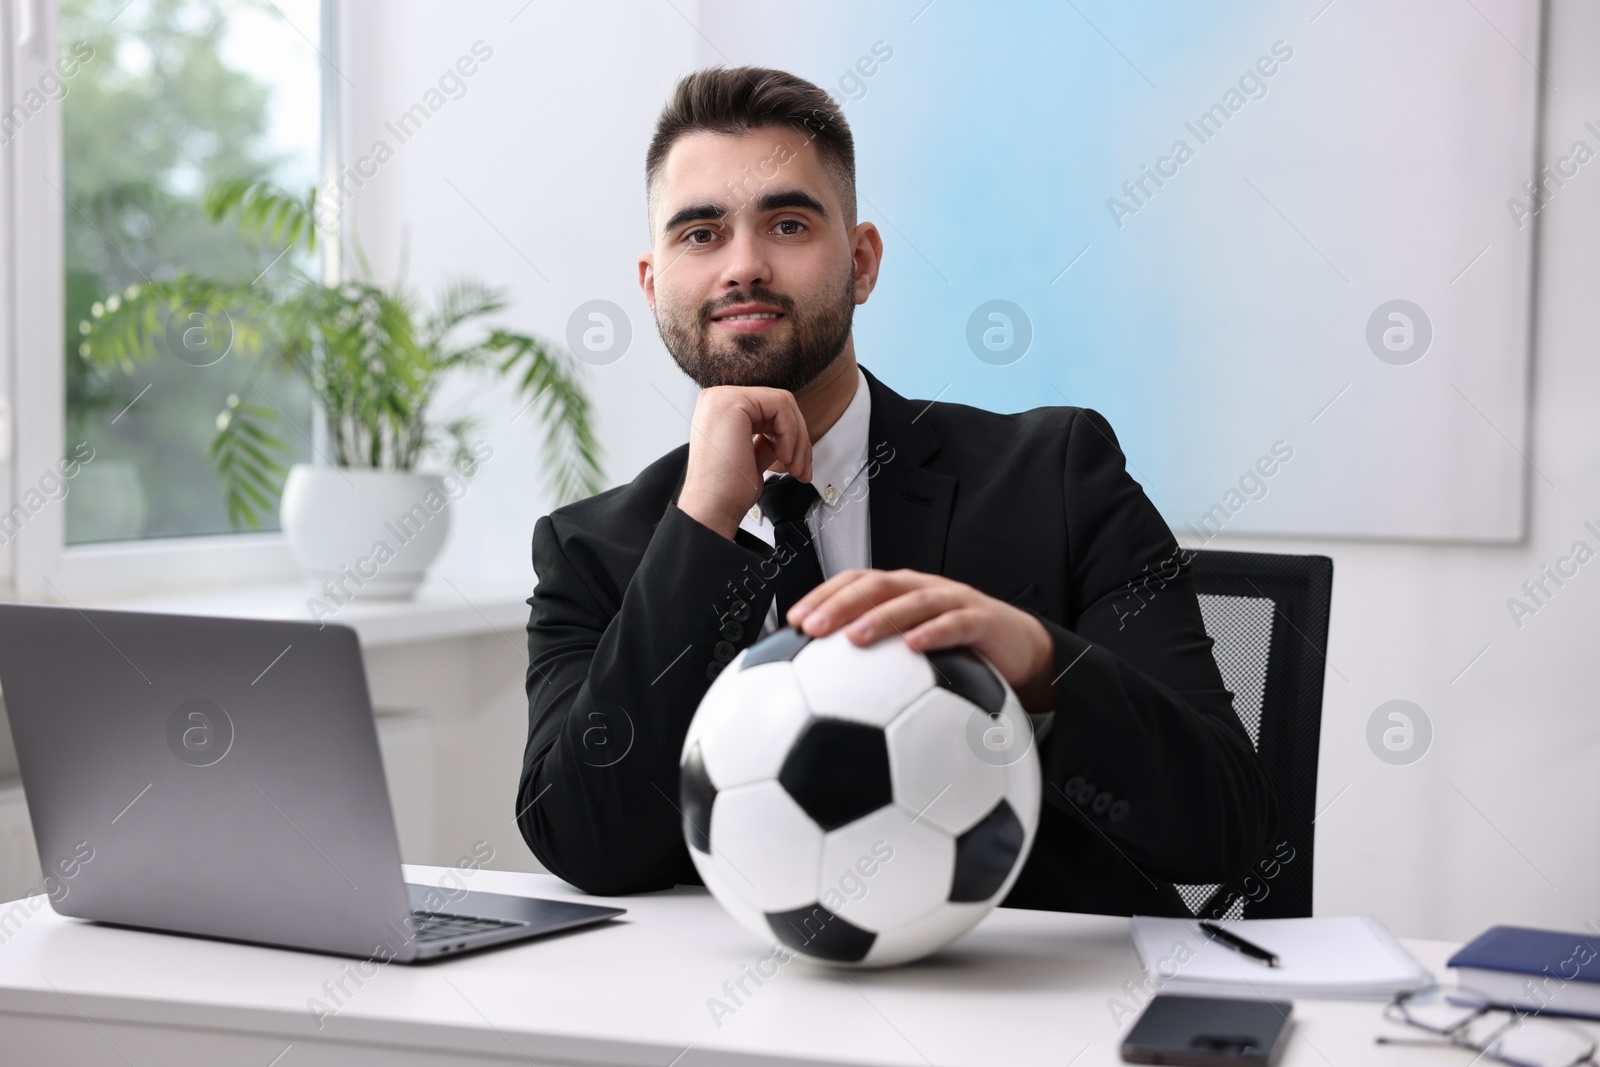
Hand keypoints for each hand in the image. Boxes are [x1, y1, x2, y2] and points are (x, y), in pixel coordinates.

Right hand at [676, 386, 812, 539]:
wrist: (713, 508)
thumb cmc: (728, 490)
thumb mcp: (753, 455)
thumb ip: (766, 438)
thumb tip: (789, 433)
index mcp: (720, 410)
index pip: (769, 409)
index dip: (792, 436)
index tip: (797, 465)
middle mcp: (718, 399)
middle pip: (779, 404)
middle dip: (799, 438)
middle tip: (801, 468)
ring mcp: (723, 398)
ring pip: (784, 404)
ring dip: (798, 439)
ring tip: (793, 467)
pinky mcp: (733, 403)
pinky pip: (780, 406)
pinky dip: (790, 433)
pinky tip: (782, 457)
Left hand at [787, 569, 1058, 713]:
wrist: (1019, 648)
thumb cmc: (960, 651)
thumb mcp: (913, 653)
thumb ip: (876, 660)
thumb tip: (823, 688)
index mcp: (900, 592)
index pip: (854, 582)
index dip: (822, 595)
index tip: (793, 620)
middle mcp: (922, 589)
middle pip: (875, 585)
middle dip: (840, 603)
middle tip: (812, 628)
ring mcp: (952, 600)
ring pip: (912, 600)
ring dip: (880, 617)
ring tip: (853, 637)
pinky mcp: (982, 619)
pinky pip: (956, 623)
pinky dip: (934, 632)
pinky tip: (914, 647)